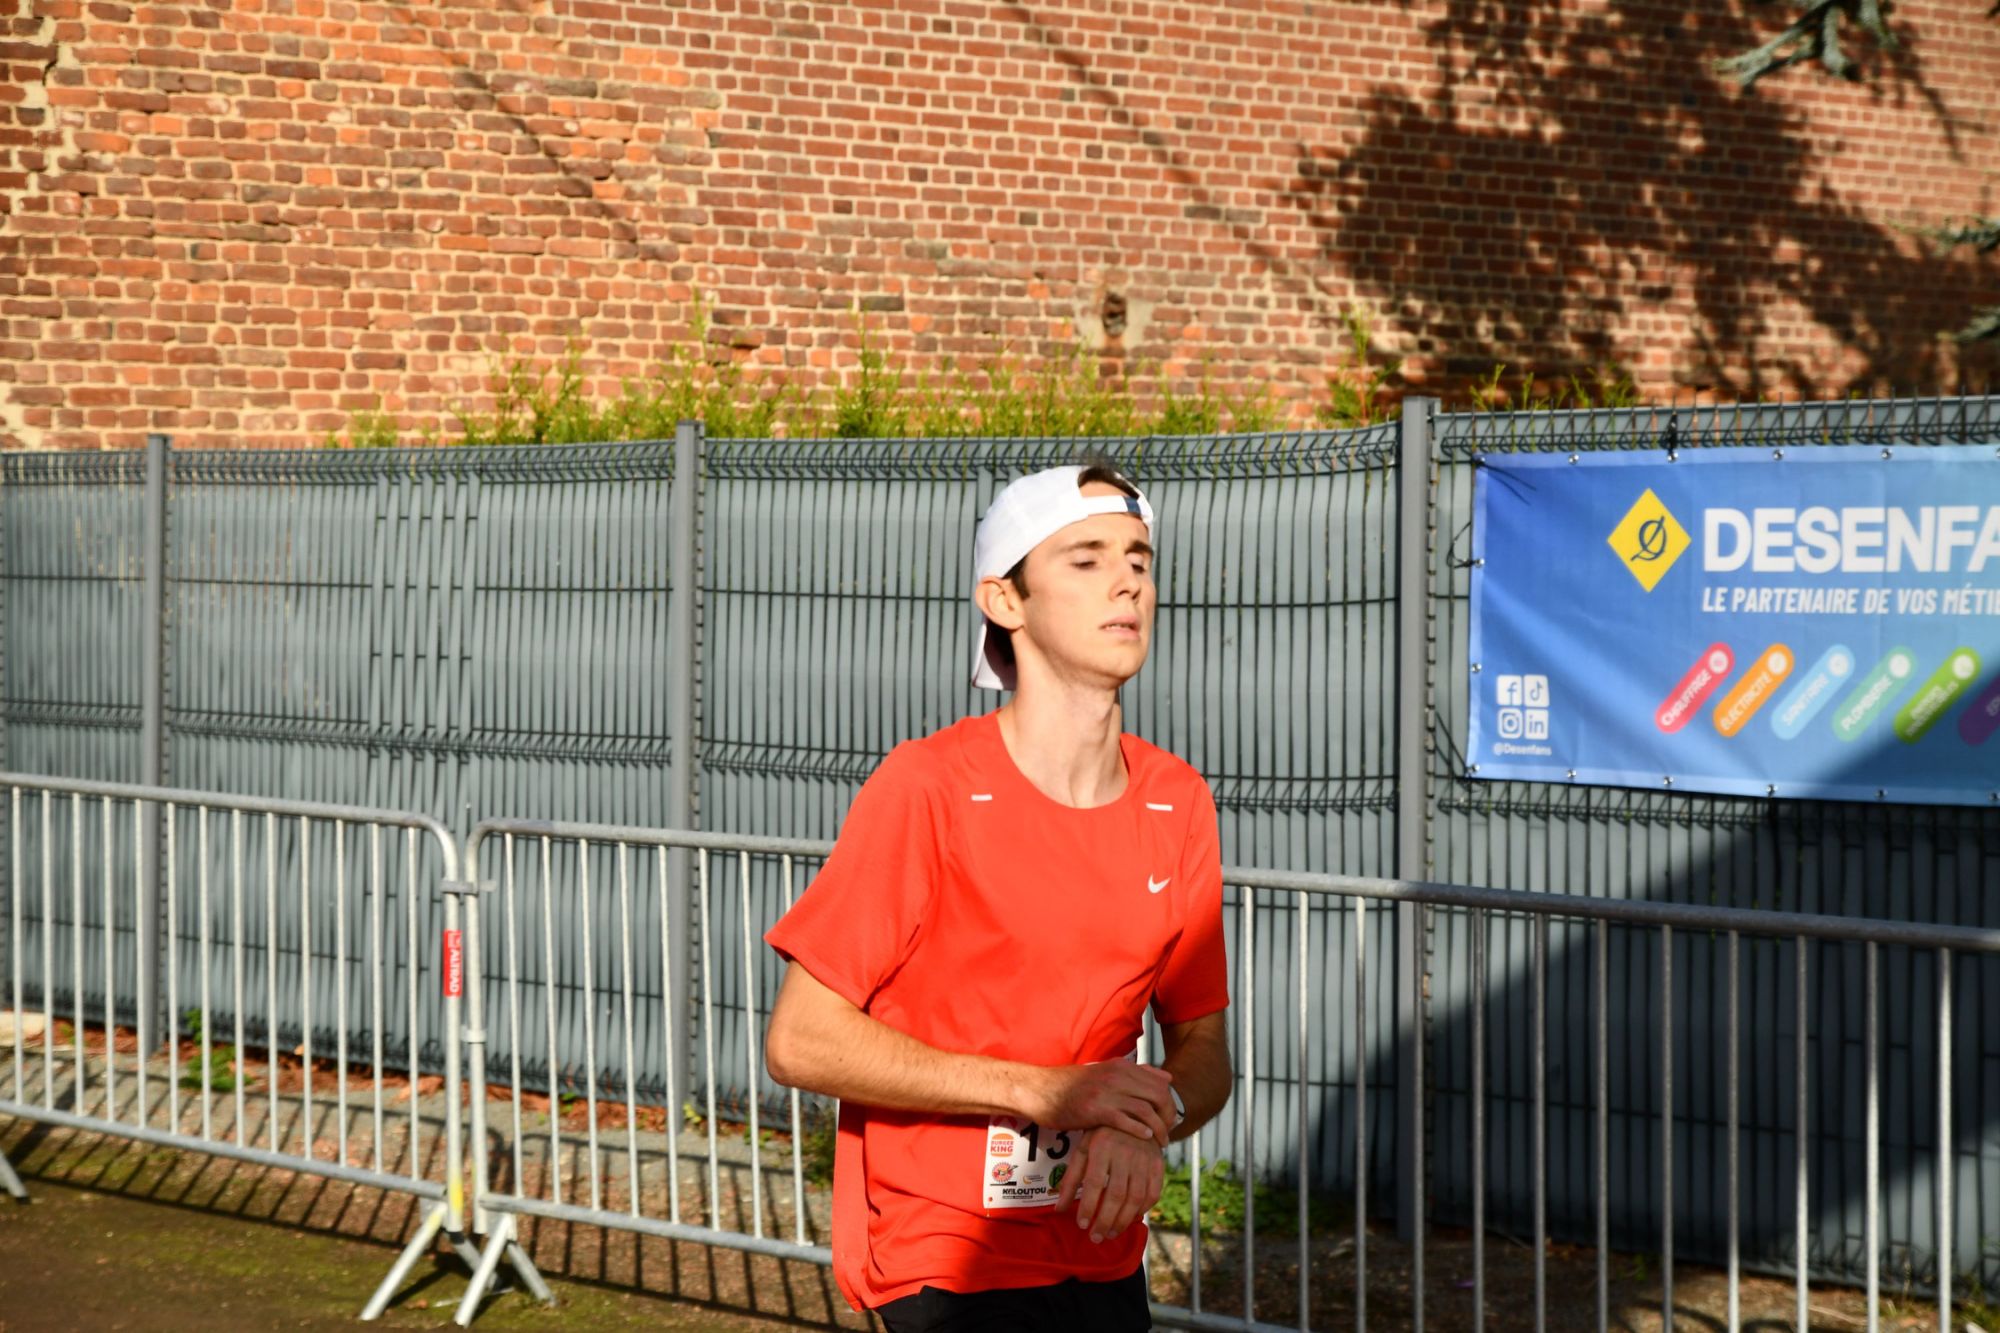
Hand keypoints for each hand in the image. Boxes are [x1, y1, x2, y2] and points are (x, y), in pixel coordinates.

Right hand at [1023, 1062, 1174, 1146]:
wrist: (1040, 1090)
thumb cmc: (1073, 1086)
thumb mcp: (1105, 1072)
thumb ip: (1136, 1074)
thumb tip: (1167, 1076)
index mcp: (1121, 1066)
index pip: (1160, 1083)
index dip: (1170, 1102)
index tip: (1169, 1118)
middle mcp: (1117, 1076)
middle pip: (1158, 1096)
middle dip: (1168, 1116)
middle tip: (1168, 1132)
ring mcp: (1106, 1092)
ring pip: (1146, 1110)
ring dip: (1158, 1128)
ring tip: (1160, 1142)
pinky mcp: (1095, 1110)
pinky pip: (1126, 1121)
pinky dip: (1140, 1130)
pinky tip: (1144, 1138)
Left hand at [1052, 1126, 1164, 1244]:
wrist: (1134, 1115)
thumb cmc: (1102, 1135)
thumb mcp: (1083, 1150)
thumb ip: (1071, 1179)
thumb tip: (1060, 1209)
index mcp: (1102, 1147)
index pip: (1094, 1183)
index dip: (1089, 1207)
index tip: (1082, 1225)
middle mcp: (1124, 1153)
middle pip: (1116, 1194)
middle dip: (1105, 1220)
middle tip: (1096, 1238)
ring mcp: (1143, 1159)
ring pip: (1136, 1198)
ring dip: (1123, 1221)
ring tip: (1110, 1234)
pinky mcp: (1157, 1164)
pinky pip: (1153, 1193)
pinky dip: (1143, 1210)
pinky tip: (1131, 1219)